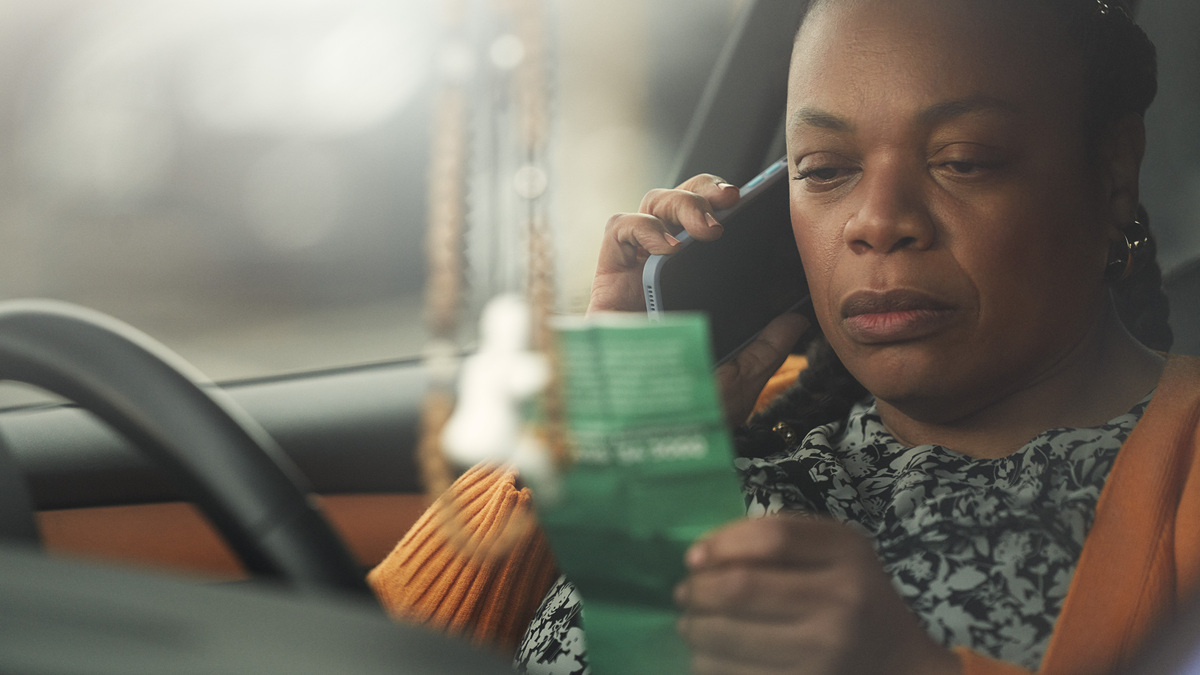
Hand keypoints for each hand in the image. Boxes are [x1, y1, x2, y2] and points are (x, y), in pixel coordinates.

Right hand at [587, 174, 808, 424]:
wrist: (640, 434)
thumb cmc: (684, 410)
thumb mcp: (741, 377)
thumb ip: (768, 346)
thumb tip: (799, 318)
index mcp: (696, 289)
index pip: (710, 227)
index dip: (728, 203)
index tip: (758, 199)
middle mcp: (664, 274)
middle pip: (680, 204)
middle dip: (706, 189)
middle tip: (733, 199)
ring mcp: (635, 275)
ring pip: (651, 205)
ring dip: (682, 201)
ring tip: (708, 226)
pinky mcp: (607, 281)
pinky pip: (617, 230)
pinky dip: (643, 226)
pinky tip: (668, 247)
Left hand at [675, 516, 960, 674]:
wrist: (900, 666)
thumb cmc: (854, 596)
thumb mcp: (835, 551)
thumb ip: (777, 538)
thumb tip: (700, 556)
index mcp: (848, 556)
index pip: (771, 538)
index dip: (722, 544)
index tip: (693, 557)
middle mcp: (841, 604)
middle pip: (741, 589)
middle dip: (697, 592)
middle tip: (684, 595)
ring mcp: (824, 655)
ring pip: (728, 638)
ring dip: (695, 630)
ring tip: (692, 626)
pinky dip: (709, 664)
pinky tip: (710, 655)